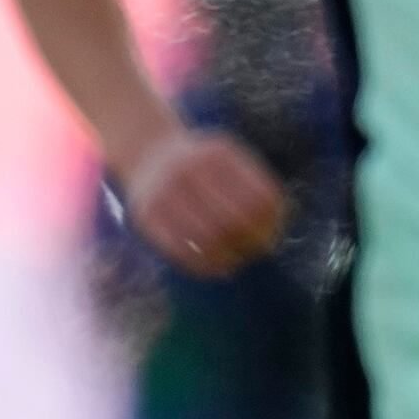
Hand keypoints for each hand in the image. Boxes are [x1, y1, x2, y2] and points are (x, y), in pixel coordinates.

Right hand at [123, 129, 287, 274]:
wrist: (148, 150)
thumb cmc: (203, 163)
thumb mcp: (228, 157)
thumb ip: (253, 184)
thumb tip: (273, 229)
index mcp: (218, 155)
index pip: (259, 199)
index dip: (272, 225)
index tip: (272, 236)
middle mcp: (188, 171)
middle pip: (233, 221)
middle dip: (251, 242)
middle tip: (258, 251)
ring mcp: (164, 192)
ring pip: (207, 238)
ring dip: (229, 257)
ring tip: (238, 260)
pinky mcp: (145, 214)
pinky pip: (179, 249)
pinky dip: (204, 264)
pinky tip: (218, 268)